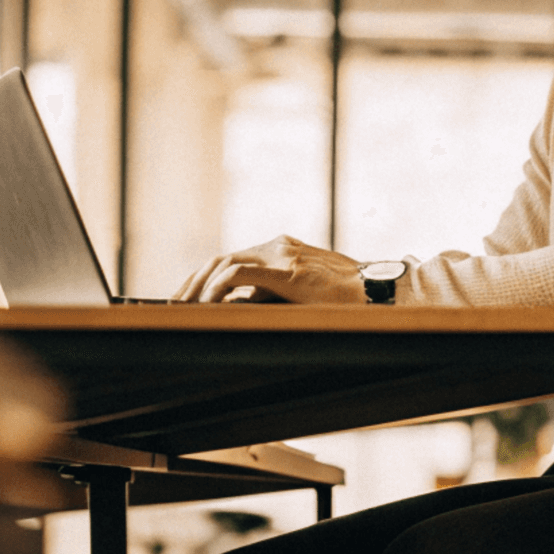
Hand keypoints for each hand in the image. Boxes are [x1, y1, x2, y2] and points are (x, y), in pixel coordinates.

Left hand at [173, 235, 366, 303]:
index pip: (231, 259)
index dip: (205, 278)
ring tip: (183, 306)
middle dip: (193, 282)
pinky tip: (207, 303)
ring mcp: (282, 256)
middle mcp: (278, 246)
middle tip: (174, 304)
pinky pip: (238, 274)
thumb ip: (271, 294)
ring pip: (224, 262)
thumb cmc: (347, 298)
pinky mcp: (287, 271)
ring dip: (199, 286)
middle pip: (221, 259)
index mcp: (282, 249)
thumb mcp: (301, 294)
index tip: (188, 298)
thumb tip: (235, 306)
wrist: (379, 291)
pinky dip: (217, 287)